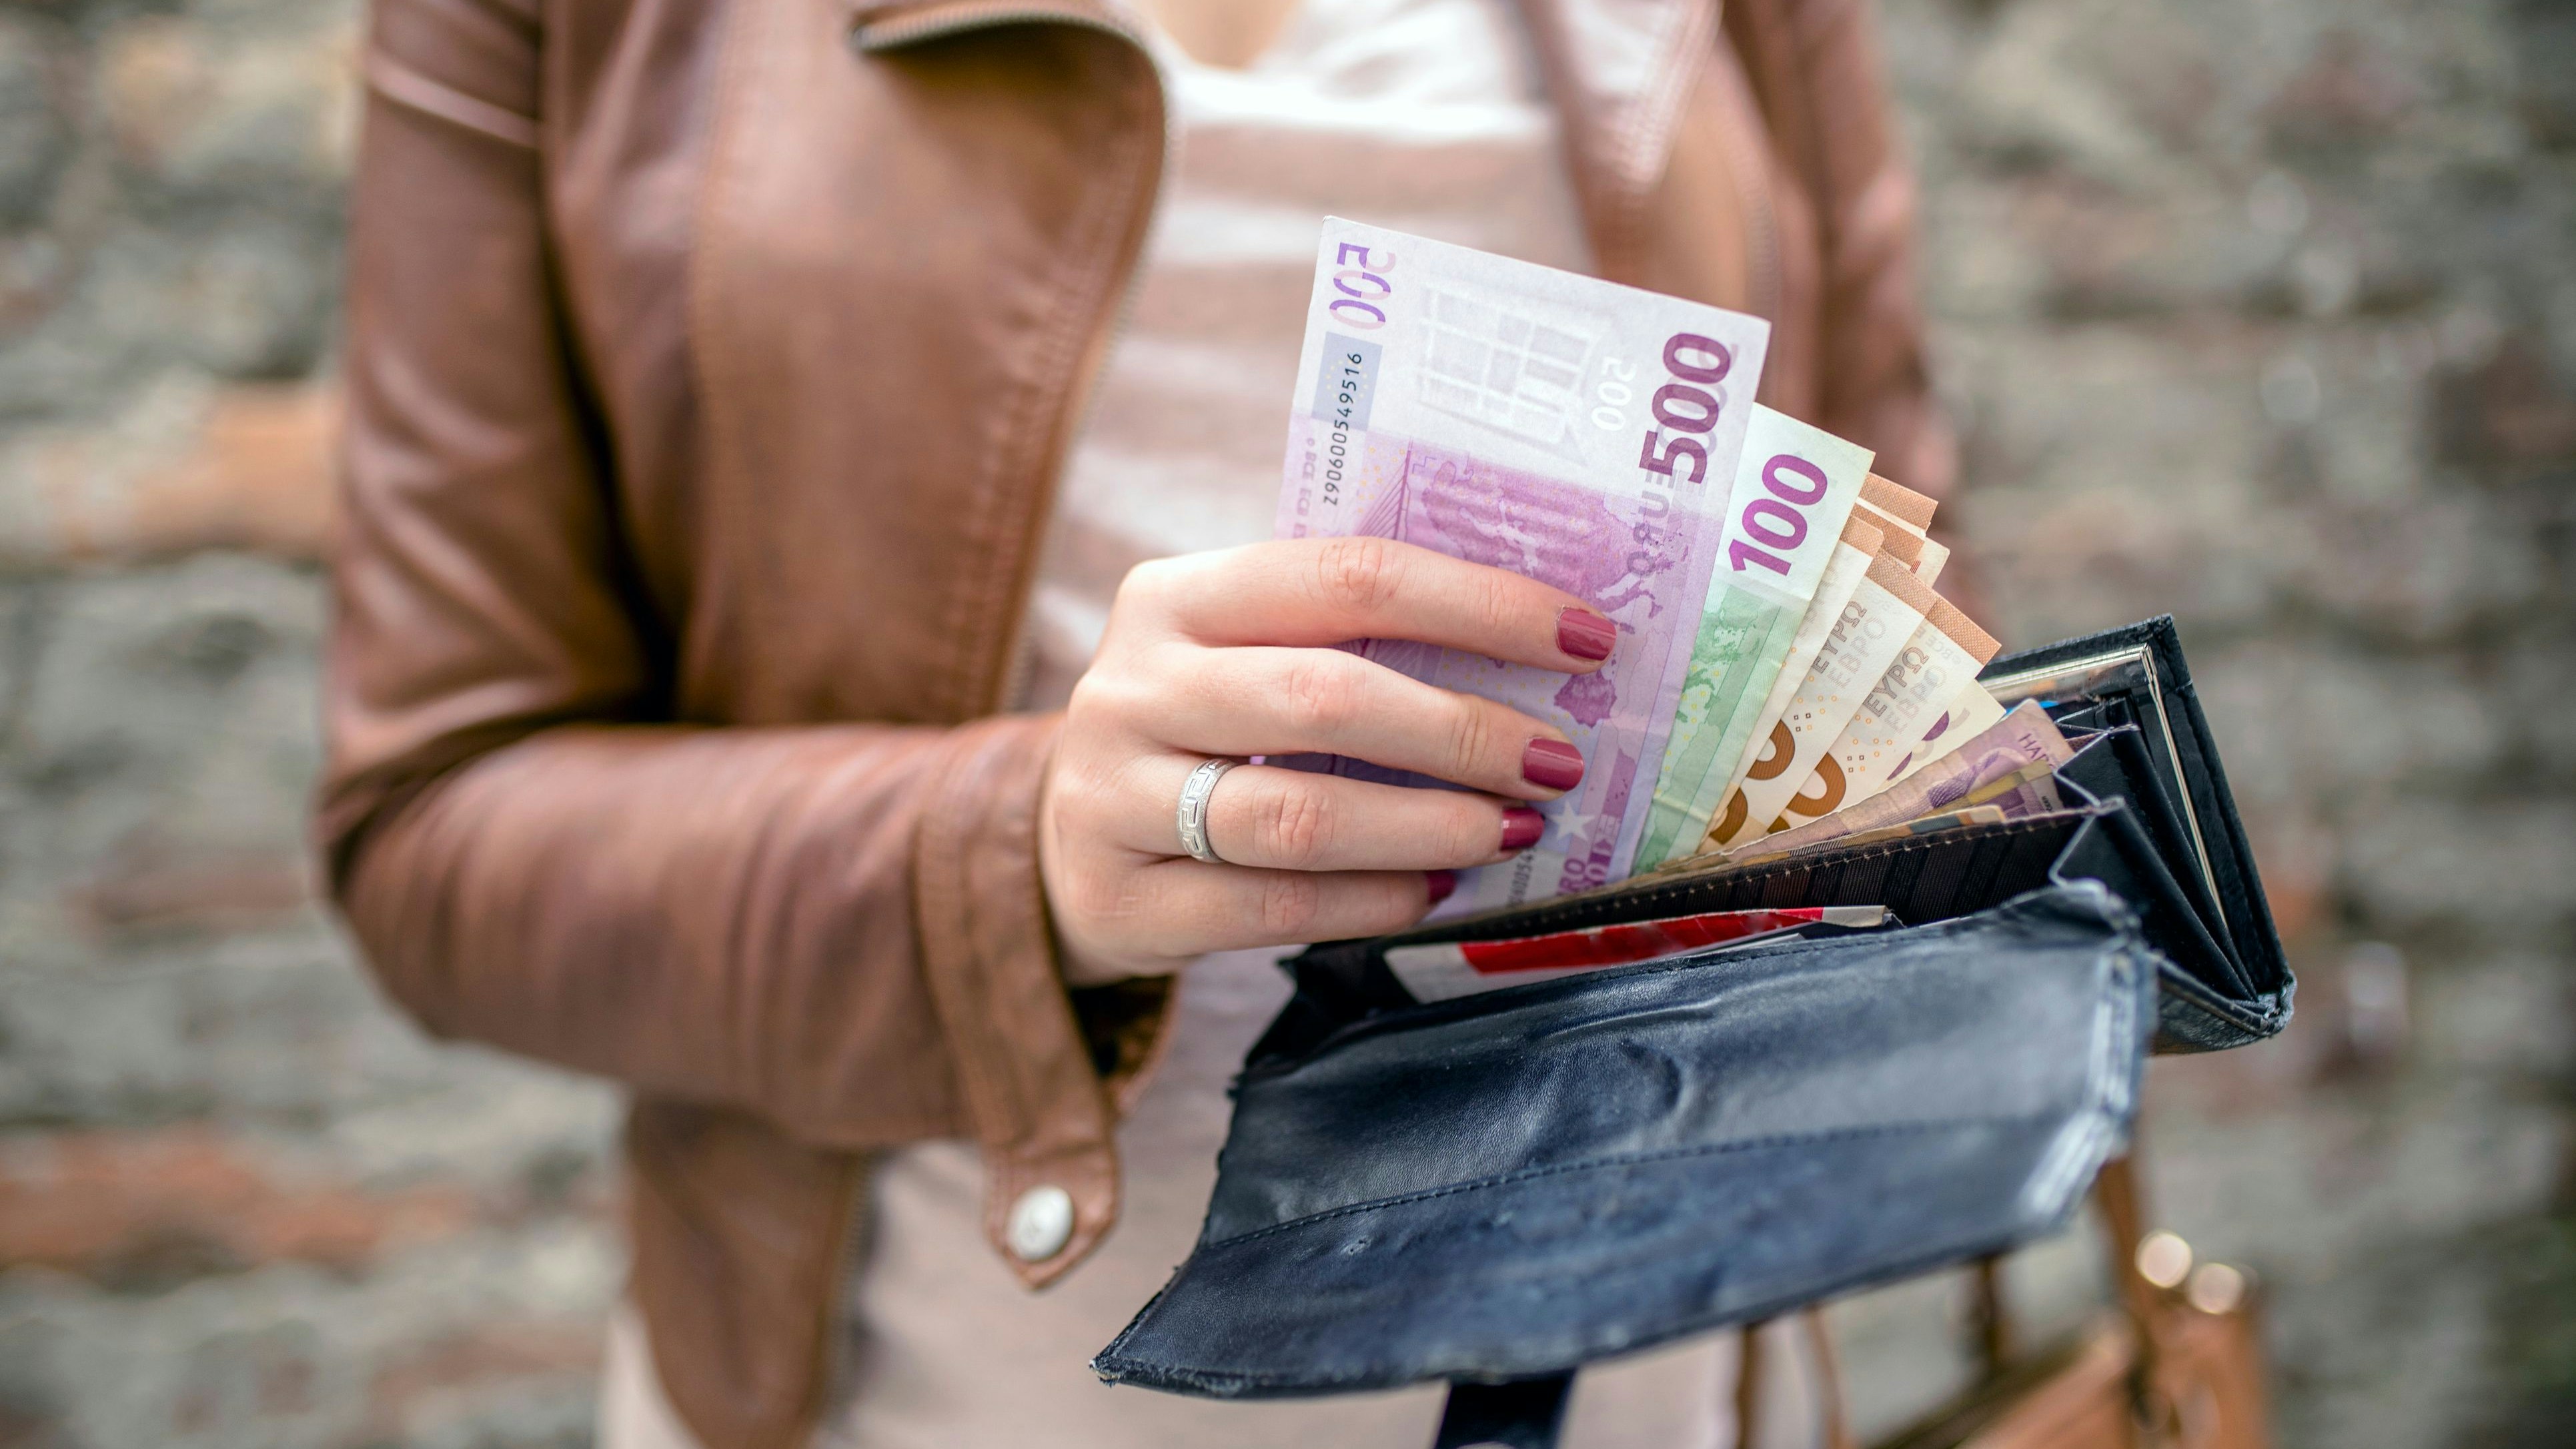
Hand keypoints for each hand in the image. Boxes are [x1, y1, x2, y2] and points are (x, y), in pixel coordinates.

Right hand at [1038, 537, 1615, 984]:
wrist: (1063, 841)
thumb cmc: (1202, 731)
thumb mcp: (1242, 655)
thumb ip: (1348, 639)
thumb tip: (1541, 650)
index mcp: (1174, 596)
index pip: (1347, 576)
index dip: (1476, 604)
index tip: (1586, 637)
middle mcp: (1130, 686)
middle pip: (1322, 696)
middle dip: (1462, 730)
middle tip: (1558, 762)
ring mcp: (1111, 798)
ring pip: (1298, 814)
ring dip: (1428, 826)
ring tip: (1513, 831)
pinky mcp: (1120, 901)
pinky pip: (1273, 906)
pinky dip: (1373, 902)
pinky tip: (1437, 893)